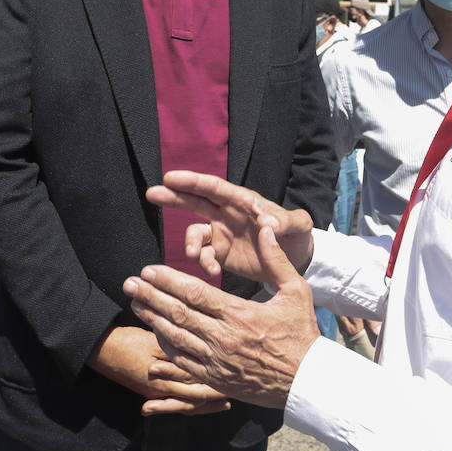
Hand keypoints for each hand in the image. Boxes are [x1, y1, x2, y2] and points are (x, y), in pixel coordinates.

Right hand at [85, 324, 230, 414]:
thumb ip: (175, 351)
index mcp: (165, 376)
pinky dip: (190, 406)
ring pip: (187, 404)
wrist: (99, 350)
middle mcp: (163, 390)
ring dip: (206, 404)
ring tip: (225, 403)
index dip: (218, 380)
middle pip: (196, 396)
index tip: (236, 376)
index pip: (198, 381)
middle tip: (238, 393)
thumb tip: (199, 355)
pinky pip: (175, 403)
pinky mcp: (150, 393)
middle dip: (216, 394)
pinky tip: (200, 406)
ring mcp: (156, 394)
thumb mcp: (153, 343)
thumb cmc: (126, 342)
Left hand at [124, 225, 319, 408]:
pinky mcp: (215, 378)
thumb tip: (266, 228)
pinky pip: (182, 360)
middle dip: (150, 296)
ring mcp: (216, 361)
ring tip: (135, 303)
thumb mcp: (297, 292)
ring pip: (175, 337)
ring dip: (152, 318)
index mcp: (240, 314)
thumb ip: (277, 260)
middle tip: (130, 283)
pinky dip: (166, 345)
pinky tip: (155, 330)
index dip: (168, 281)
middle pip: (177, 313)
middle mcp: (223, 338)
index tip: (149, 270)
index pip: (195, 293)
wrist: (306, 382)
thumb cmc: (302, 334)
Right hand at [145, 171, 313, 283]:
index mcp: (243, 201)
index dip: (193, 182)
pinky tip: (214, 272)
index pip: (215, 188)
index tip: (171, 177)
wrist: (295, 258)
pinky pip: (204, 257)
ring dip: (191, 244)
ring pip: (196, 234)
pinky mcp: (220, 254)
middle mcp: (227, 214)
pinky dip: (204, 264)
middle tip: (152, 193)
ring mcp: (221, 234)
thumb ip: (288, 221)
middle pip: (195, 201)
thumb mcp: (299, 225)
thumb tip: (269, 222)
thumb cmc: (297, 234)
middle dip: (174, 197)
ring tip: (196, 256)